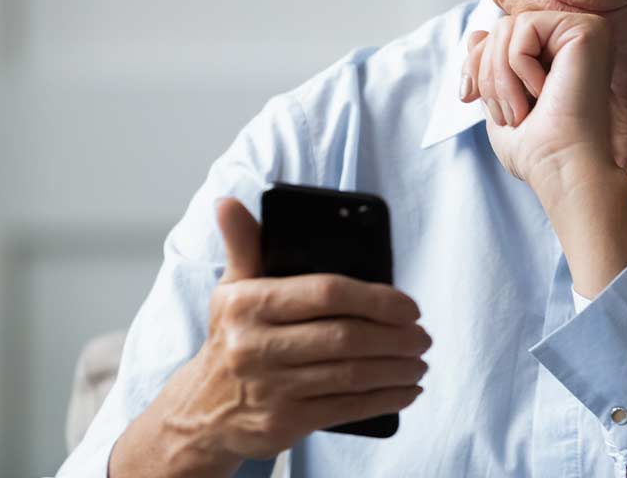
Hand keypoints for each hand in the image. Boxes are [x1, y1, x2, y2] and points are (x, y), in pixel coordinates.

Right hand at [114, 198, 429, 472]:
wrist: (203, 411)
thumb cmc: (232, 339)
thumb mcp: (231, 290)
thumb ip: (243, 244)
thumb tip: (228, 203)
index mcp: (247, 305)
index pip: (324, 292)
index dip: (375, 298)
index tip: (409, 305)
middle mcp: (255, 347)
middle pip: (344, 338)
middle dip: (395, 337)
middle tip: (423, 336)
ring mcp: (270, 389)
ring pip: (350, 376)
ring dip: (395, 369)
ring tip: (419, 361)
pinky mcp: (283, 424)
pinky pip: (345, 409)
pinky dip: (383, 400)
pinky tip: (404, 391)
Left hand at [460, 9, 617, 196]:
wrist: (562, 169)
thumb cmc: (536, 150)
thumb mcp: (500, 102)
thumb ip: (491, 67)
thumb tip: (475, 34)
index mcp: (559, 53)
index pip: (499, 36)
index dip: (474, 64)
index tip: (467, 97)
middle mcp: (576, 37)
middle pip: (500, 28)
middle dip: (486, 74)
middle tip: (507, 115)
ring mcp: (586, 30)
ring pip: (508, 26)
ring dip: (501, 76)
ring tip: (522, 110)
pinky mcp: (588, 29)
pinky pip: (525, 26)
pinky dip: (519, 66)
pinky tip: (544, 92)